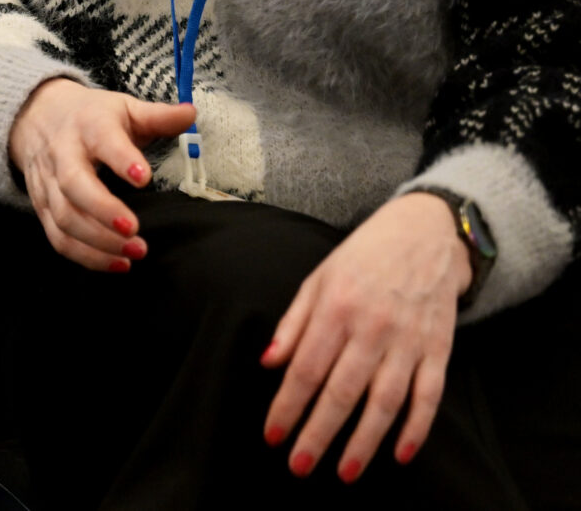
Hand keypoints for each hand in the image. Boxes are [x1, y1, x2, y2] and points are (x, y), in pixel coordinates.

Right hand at [6, 78, 196, 270]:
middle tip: (134, 230)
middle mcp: (63, 154)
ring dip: (97, 240)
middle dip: (102, 210)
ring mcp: (48, 182)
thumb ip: (158, 116)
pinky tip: (116, 264)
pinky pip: (57, 236)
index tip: (144, 177)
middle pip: (73, 183)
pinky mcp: (41, 206)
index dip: (122, 158)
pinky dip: (85, 256)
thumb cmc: (90, 117)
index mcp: (88, 126)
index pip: (102, 139)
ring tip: (133, 253)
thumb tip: (192, 113)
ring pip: (63, 216)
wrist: (35, 116)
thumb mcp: (123, 108)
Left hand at [261, 193, 468, 482]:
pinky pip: (429, 396)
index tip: (272, 436)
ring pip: (385, 402)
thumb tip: (269, 363)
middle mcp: (372, 327)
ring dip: (365, 442)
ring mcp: (409, 341)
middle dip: (319, 434)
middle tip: (299, 467)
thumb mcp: (317, 279)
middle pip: (342, 391)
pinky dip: (417, 428)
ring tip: (346, 472)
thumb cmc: (362, 259)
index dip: (287, 405)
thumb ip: (293, 323)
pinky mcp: (439, 350)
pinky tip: (401, 455)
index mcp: (336, 308)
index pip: (306, 368)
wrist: (425, 234)